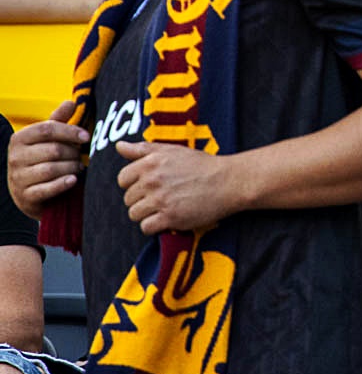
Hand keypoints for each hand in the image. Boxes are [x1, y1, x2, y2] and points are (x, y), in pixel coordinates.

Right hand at [7, 100, 88, 219]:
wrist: (33, 192)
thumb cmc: (43, 159)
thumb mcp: (49, 138)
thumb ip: (59, 120)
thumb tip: (71, 102)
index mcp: (20, 139)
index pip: (46, 129)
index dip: (69, 131)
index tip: (86, 136)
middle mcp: (15, 158)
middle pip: (52, 150)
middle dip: (73, 152)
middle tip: (81, 156)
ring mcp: (18, 178)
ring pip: (51, 169)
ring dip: (71, 168)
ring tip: (79, 167)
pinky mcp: (25, 196)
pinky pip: (46, 189)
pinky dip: (62, 184)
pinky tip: (73, 180)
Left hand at [116, 141, 242, 234]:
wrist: (230, 181)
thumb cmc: (202, 165)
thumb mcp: (172, 150)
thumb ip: (143, 149)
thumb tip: (119, 146)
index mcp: (151, 163)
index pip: (123, 179)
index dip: (134, 184)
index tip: (150, 185)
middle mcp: (152, 181)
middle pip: (128, 199)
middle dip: (142, 199)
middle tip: (163, 196)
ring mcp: (160, 200)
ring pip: (135, 214)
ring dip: (148, 213)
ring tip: (166, 207)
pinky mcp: (170, 217)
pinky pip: (146, 227)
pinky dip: (155, 226)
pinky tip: (169, 218)